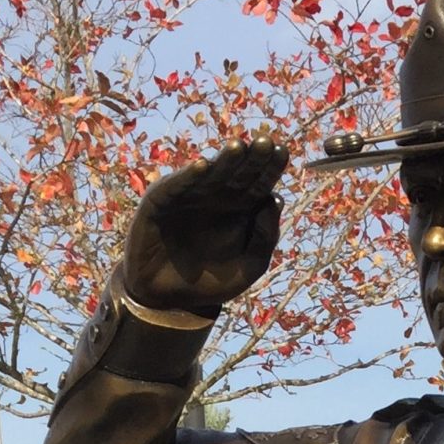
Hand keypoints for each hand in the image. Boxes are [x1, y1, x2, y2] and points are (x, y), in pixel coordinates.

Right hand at [123, 142, 286, 315]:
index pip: (260, 182)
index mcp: (241, 208)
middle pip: (239, 172)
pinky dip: (189, 177)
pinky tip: (203, 167)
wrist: (169, 300)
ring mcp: (189, 195)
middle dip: (252, 157)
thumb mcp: (248, 267)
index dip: (270, 167)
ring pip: (211, 173)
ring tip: (239, 147)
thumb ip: (265, 238)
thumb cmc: (211, 283)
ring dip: (224, 160)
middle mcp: (217, 196)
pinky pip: (177, 186)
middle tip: (266, 142)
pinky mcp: (161, 200)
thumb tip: (275, 199)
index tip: (283, 153)